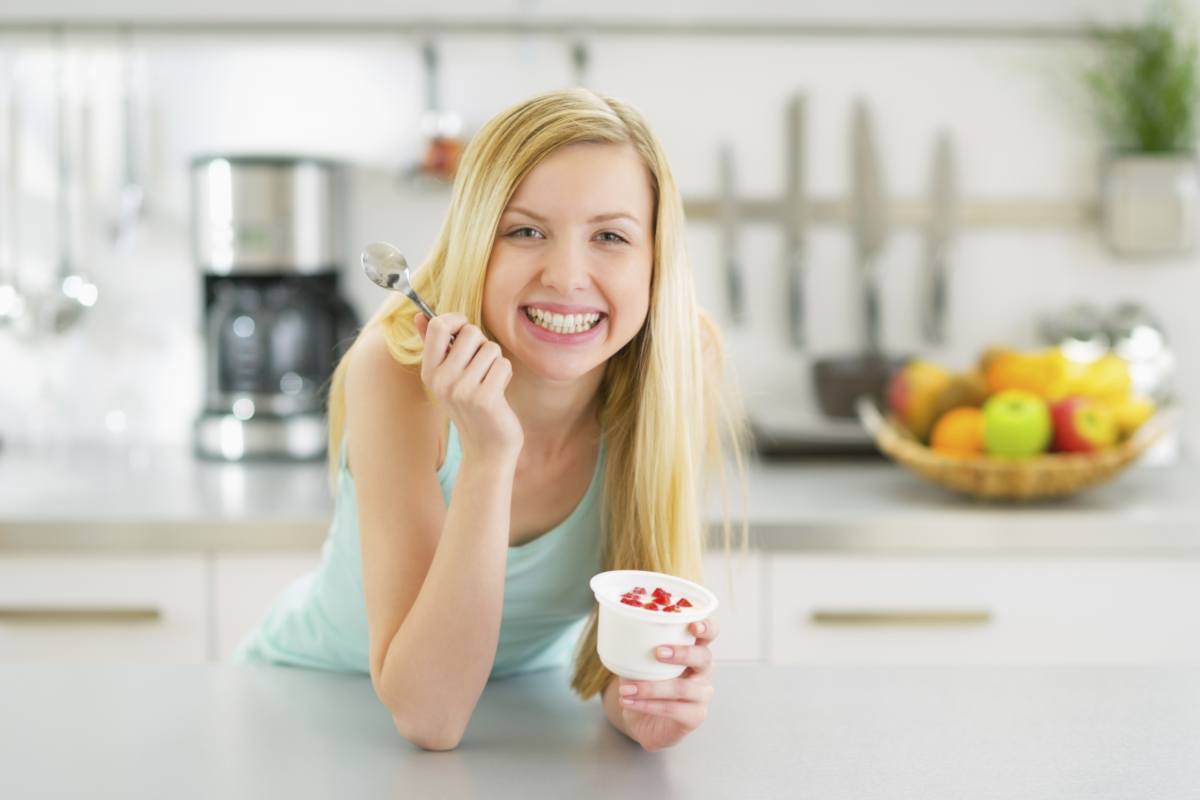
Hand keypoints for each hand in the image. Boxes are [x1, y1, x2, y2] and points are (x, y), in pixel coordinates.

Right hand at [415, 313, 523, 460]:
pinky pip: (503, 364)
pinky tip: (498, 391)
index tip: (465, 331)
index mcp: (429, 371)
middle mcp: (441, 380)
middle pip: (470, 332)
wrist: (486, 447)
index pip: (438, 326)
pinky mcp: (485, 398)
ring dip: (496, 362)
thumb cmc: (470, 404)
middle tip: (480, 367)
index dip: (456, 320)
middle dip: (482, 344)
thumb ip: (434, 345)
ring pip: (491, 348)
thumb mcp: (447, 376)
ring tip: (489, 382)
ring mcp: (462, 390)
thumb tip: (420, 315)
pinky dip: (505, 374)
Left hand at [615, 618, 716, 751]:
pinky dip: (648, 705)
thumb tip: (620, 637)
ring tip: (626, 688)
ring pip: (683, 688)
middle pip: (703, 657)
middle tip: (658, 652)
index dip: (706, 627)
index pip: (710, 634)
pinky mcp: (695, 716)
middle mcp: (703, 670)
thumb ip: (639, 649)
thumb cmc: (646, 682)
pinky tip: (629, 702)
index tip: (693, 625)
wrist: (643, 719)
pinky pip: (673, 710)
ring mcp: (702, 694)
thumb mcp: (641, 663)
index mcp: (694, 649)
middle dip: (683, 653)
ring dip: (651, 687)